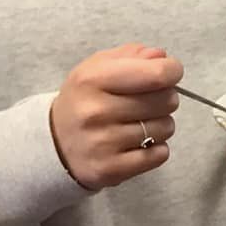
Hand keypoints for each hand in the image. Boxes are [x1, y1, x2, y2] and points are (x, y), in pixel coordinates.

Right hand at [50, 44, 181, 190]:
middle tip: (146, 102)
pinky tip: (136, 143)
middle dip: (165, 98)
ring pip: (166, 128)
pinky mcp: (110, 169)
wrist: (53, 143)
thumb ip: (133, 55)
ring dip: (160, 124)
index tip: (168, 74)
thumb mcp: (98, 67)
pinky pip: (159, 155)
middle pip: (167, 101)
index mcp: (92, 79)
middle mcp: (95, 111)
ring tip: (137, 123)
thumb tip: (162, 57)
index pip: (158, 74)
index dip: (172, 71)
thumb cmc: (85, 99)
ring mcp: (102, 143)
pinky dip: (155, 148)